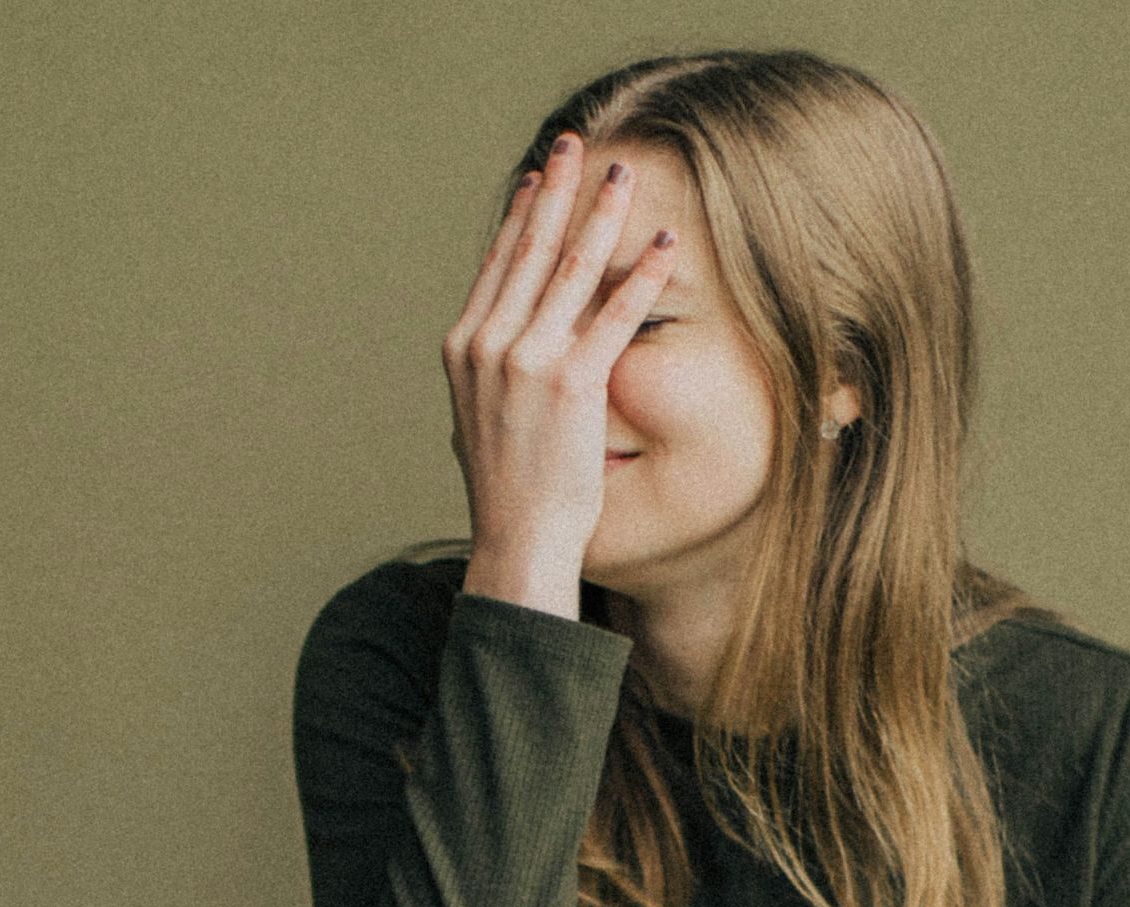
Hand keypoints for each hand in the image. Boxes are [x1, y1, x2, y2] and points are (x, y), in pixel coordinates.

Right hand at [441, 132, 678, 616]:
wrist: (517, 538)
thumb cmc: (511, 487)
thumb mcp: (484, 416)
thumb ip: (495, 370)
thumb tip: (508, 346)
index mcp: (465, 346)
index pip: (498, 264)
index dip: (522, 215)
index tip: (539, 177)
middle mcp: (489, 344)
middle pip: (530, 249)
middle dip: (556, 191)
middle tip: (575, 145)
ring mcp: (527, 361)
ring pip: (570, 269)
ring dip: (601, 215)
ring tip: (623, 176)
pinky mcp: (570, 384)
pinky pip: (614, 315)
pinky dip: (642, 275)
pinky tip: (664, 244)